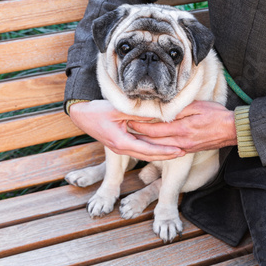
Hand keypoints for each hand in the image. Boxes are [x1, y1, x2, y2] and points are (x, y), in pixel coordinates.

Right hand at [68, 100, 184, 160]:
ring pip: (145, 154)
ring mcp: (121, 148)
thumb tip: (159, 115)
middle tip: (184, 152)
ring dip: (161, 153)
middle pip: (149, 155)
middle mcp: (122, 149)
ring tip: (177, 151)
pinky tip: (163, 147)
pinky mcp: (121, 145)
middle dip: (167, 155)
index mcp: (122, 143)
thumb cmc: (97, 111)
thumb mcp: (119, 110)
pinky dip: (153, 149)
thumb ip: (139, 114)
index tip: (179, 150)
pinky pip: (140, 149)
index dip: (165, 151)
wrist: (81, 115)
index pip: (148, 150)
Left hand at [127, 101, 237, 152]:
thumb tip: (163, 109)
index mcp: (182, 129)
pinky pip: (170, 150)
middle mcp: (181, 142)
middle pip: (154, 141)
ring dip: (146, 142)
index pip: (155, 129)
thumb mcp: (198, 106)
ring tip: (134, 136)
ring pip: (160, 147)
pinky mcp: (189, 150)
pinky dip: (158, 146)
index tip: (128, 120)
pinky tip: (152, 142)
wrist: (232, 130)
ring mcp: (185, 148)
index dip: (140, 125)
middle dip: (139, 135)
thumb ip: (179, 109)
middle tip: (125, 129)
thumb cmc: (217, 115)